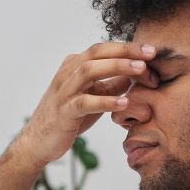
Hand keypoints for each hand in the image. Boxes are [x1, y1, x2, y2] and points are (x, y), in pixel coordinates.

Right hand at [11, 42, 155, 167]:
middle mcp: (66, 74)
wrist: (38, 142)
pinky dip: (105, 101)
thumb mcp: (93, 96)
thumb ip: (112, 84)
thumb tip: (138, 73)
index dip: (127, 47)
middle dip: (125, 51)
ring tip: (141, 70)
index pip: (103, 49)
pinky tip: (123, 103)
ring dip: (117, 67)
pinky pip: (84, 103)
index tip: (152, 51)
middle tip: (151, 54)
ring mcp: (63, 92)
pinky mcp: (63, 112)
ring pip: (89, 71)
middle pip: (97, 53)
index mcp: (73, 66)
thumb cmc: (69, 118)